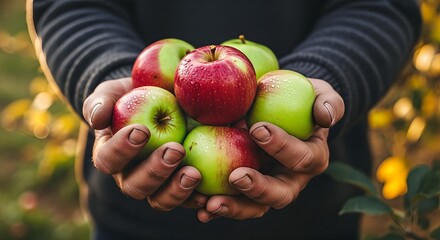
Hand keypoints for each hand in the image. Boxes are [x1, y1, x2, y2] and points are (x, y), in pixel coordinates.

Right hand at [82, 78, 206, 210]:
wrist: (158, 101)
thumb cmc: (131, 96)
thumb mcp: (114, 92)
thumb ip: (101, 101)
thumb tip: (97, 118)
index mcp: (110, 155)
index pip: (108, 159)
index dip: (122, 150)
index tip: (141, 131)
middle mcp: (129, 176)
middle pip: (136, 186)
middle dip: (155, 171)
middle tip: (176, 151)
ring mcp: (155, 185)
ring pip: (160, 199)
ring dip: (176, 190)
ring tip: (194, 173)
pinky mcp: (178, 187)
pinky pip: (187, 200)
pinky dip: (198, 199)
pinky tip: (210, 194)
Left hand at [197, 78, 344, 221]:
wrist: (278, 108)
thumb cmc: (300, 99)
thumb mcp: (319, 93)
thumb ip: (328, 101)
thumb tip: (326, 117)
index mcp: (310, 158)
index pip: (301, 157)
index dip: (282, 146)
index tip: (258, 129)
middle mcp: (290, 179)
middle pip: (279, 194)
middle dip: (258, 189)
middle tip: (236, 177)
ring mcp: (266, 187)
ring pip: (253, 206)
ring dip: (233, 207)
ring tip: (210, 203)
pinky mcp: (244, 188)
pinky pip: (231, 202)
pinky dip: (214, 207)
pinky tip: (197, 206)